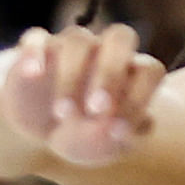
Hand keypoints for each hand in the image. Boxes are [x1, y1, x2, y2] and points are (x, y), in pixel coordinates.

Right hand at [0, 24, 165, 170]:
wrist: (42, 130)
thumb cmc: (85, 135)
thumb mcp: (101, 147)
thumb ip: (116, 139)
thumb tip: (120, 129)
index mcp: (133, 74)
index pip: (150, 70)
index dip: (140, 97)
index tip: (119, 131)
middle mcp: (106, 52)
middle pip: (121, 37)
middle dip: (111, 73)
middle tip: (97, 110)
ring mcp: (71, 47)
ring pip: (78, 39)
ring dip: (72, 75)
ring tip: (63, 114)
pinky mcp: (38, 48)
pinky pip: (37, 38)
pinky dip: (35, 53)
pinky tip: (34, 75)